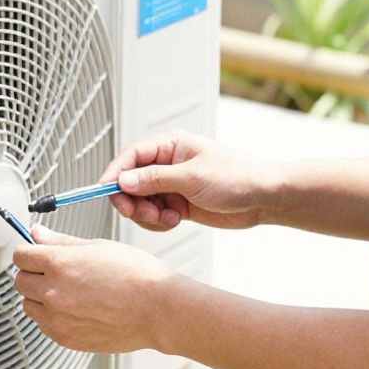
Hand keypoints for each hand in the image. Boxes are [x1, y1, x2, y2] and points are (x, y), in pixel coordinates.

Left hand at [12, 225, 180, 353]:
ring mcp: (57, 319)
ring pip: (29, 305)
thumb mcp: (98, 247)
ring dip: (40, 297)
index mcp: (59, 264)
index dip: (29, 251)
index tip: (36, 253)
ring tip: (69, 292)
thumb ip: (61, 242)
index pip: (21, 255)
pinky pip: (44, 325)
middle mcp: (53, 292)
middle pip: (20, 281)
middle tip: (56, 272)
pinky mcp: (65, 338)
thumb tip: (37, 234)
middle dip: (33, 273)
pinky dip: (52, 317)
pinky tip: (76, 308)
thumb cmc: (137, 276)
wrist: (158, 310)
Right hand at [100, 129, 271, 231]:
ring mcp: (171, 184)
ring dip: (146, 214)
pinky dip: (157, 222)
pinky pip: (153, 214)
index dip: (114, 173)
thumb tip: (123, 180)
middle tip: (141, 213)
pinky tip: (175, 222)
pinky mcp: (177, 203)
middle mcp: (167, 163)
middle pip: (130, 181)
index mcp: (170, 146)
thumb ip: (155, 179)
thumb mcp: (192, 178)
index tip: (104, 191)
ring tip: (167, 219)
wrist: (263, 198)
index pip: (131, 156)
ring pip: (139, 201)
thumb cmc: (237, 177)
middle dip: (131, 200)